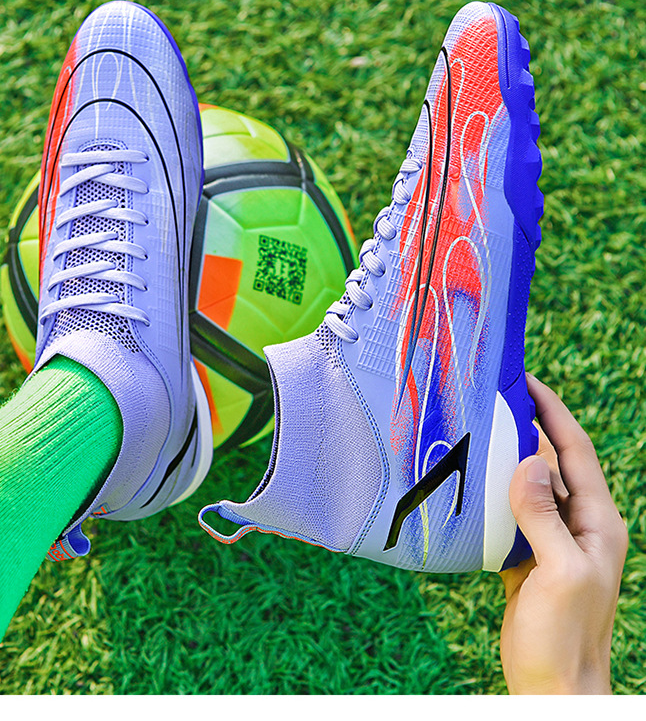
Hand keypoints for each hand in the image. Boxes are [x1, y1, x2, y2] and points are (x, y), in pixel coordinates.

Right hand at [499, 374, 628, 693]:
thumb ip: (543, 515)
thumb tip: (527, 460)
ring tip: (476, 432)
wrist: (553, 687)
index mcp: (597, 520)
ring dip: (505, 459)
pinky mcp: (530, 557)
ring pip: (528, 485)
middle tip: (491, 398)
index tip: (526, 380)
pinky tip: (471, 484)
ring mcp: (554, 540)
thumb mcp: (560, 571)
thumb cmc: (565, 635)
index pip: (575, 450)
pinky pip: (512, 512)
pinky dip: (493, 493)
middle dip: (525, 427)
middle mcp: (578, 524)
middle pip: (550, 462)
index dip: (552, 411)